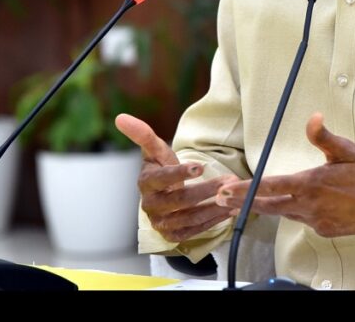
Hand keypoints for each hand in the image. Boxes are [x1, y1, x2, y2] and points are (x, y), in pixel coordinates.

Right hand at [115, 114, 237, 242]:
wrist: (162, 195)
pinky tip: (229, 211)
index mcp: (146, 182)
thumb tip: (120, 118)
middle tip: (229, 180)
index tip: (200, 166)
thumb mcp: (155, 150)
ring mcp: (161, 222)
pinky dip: (213, 221)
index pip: (162, 178)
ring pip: (190, 218)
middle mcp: (151, 205)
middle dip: (207, 190)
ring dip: (214, 207)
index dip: (180, 173)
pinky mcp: (172, 235)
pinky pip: (194, 231)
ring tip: (233, 196)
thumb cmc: (161, 168)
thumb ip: (143, 134)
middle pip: (180, 200)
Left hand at [215, 113, 354, 237]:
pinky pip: (302, 219)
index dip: (246, 189)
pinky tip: (293, 204)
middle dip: (243, 202)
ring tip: (247, 202)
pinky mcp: (324, 229)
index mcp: (311, 184)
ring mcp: (316, 220)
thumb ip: (323, 136)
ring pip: (284, 212)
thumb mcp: (346, 150)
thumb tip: (313, 118)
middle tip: (223, 199)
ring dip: (266, 206)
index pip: (270, 186)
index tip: (228, 190)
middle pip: (268, 205)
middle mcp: (309, 205)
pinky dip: (294, 211)